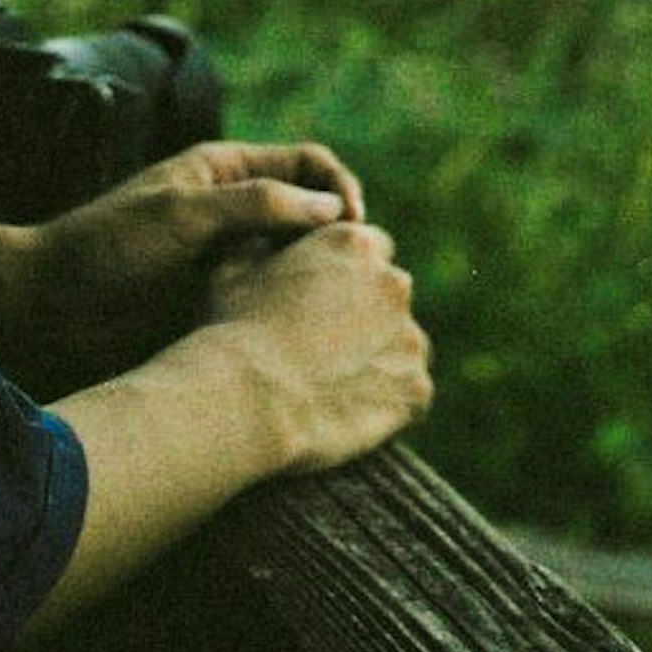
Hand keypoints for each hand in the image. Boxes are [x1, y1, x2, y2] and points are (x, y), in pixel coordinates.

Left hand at [0, 140, 366, 379]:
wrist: (51, 306)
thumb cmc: (108, 247)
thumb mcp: (182, 215)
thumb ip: (254, 205)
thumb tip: (333, 209)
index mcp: (226, 170)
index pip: (308, 163)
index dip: (339, 187)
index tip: (353, 227)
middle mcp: (234, 209)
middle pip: (310, 212)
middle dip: (339, 239)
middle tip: (358, 277)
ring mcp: (229, 257)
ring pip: (295, 261)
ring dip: (319, 280)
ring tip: (338, 312)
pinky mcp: (220, 301)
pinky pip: (271, 300)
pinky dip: (293, 311)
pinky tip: (304, 336)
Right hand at [203, 216, 432, 475]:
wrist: (250, 399)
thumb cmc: (235, 329)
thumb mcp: (235, 266)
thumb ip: (266, 243)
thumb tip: (269, 239)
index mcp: (355, 244)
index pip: (369, 248)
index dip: (344, 273)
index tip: (321, 299)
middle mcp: (394, 283)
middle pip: (390, 294)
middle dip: (367, 312)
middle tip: (326, 344)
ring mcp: (411, 338)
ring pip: (403, 344)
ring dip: (380, 355)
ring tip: (334, 383)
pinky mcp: (416, 389)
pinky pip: (410, 393)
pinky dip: (388, 402)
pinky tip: (349, 411)